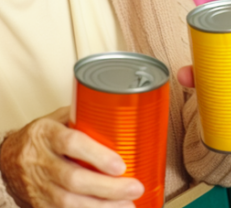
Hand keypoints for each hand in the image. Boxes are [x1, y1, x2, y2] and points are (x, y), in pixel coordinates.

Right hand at [0, 107, 143, 207]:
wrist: (8, 158)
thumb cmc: (39, 137)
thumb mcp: (57, 119)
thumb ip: (82, 119)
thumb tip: (115, 116)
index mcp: (46, 134)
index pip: (72, 143)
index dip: (97, 156)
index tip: (121, 165)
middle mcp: (40, 160)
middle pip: (74, 179)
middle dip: (107, 187)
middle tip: (134, 188)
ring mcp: (39, 186)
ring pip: (69, 203)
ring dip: (102, 207)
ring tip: (128, 206)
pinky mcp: (40, 204)